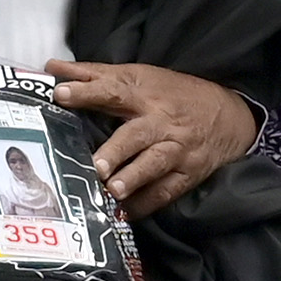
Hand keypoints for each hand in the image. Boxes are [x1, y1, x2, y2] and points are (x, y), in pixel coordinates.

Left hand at [43, 59, 258, 212]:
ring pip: (154, 165)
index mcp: (143, 95)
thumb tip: (51, 67)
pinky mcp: (187, 174)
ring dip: (134, 178)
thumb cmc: (173, 94)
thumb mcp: (138, 77)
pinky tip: (127, 213)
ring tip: (114, 191)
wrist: (229, 115)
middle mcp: (160, 122)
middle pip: (136, 135)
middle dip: (116, 150)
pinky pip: (165, 192)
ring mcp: (176, 150)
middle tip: (95, 164)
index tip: (61, 94)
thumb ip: (93, 75)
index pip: (111, 91)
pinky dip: (146, 204)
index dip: (86, 92)